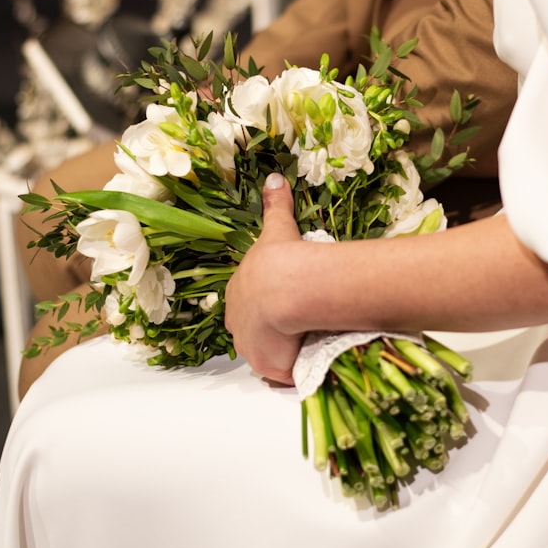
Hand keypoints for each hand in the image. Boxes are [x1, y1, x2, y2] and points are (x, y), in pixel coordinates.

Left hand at [225, 173, 304, 384]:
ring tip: (309, 341)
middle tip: (300, 325)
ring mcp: (251, 348)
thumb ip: (275, 205)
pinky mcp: (268, 366)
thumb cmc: (279, 259)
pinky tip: (311, 359)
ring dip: (284, 350)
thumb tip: (275, 177)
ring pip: (269, 353)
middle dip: (272, 332)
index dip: (265, 304)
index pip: (248, 303)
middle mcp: (238, 323)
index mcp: (237, 293)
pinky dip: (294, 368)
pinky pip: (282, 371)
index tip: (284, 303)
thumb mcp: (276, 228)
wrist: (285, 290)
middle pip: (255, 331)